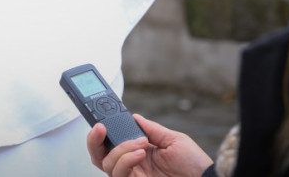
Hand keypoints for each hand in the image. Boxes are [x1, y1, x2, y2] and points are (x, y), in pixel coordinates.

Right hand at [87, 114, 212, 176]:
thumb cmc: (194, 164)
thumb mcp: (173, 140)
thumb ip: (151, 129)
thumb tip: (133, 116)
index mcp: (139, 152)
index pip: (113, 144)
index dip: (103, 133)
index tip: (102, 119)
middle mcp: (132, 165)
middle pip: (100, 156)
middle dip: (94, 141)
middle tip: (100, 128)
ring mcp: (132, 176)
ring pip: (107, 164)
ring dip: (121, 149)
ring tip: (140, 143)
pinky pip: (119, 174)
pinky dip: (126, 160)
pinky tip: (140, 153)